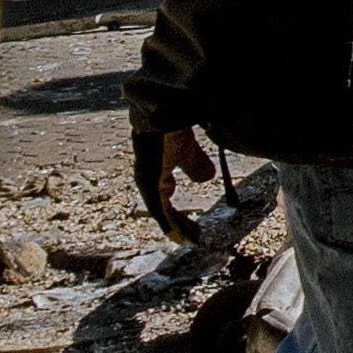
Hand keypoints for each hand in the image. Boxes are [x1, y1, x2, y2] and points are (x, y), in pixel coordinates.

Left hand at [135, 111, 211, 238]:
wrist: (163, 113)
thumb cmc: (173, 124)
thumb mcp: (188, 148)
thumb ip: (195, 164)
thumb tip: (206, 178)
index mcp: (154, 169)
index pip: (164, 197)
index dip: (176, 213)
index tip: (190, 225)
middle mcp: (147, 178)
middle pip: (162, 208)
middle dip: (178, 223)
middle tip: (194, 236)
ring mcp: (147, 181)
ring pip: (162, 213)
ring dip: (177, 227)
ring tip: (191, 239)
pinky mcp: (152, 183)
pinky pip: (162, 211)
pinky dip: (173, 225)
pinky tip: (183, 234)